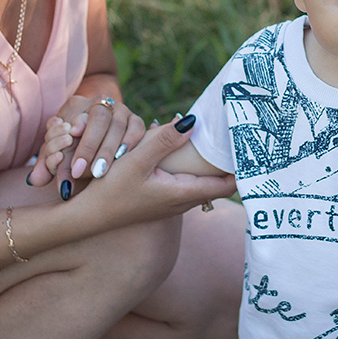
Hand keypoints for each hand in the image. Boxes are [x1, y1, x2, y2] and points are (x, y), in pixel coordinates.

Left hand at [29, 95, 146, 196]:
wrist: (96, 136)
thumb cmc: (71, 147)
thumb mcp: (56, 152)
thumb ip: (45, 164)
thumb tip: (35, 180)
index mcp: (77, 105)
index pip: (75, 112)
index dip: (74, 125)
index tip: (69, 138)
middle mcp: (101, 103)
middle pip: (99, 117)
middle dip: (89, 144)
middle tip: (79, 170)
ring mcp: (121, 110)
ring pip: (118, 123)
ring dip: (108, 148)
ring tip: (99, 171)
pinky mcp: (136, 121)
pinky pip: (137, 128)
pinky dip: (130, 141)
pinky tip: (121, 157)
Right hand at [79, 114, 236, 225]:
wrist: (87, 216)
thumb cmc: (110, 190)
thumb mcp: (136, 160)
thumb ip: (164, 141)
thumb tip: (193, 122)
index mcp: (183, 193)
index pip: (227, 185)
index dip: (242, 169)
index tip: (250, 149)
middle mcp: (183, 201)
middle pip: (219, 184)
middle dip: (230, 164)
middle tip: (238, 139)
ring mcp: (173, 203)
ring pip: (204, 183)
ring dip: (212, 166)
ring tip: (219, 142)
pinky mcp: (162, 199)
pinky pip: (189, 183)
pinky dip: (195, 169)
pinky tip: (189, 151)